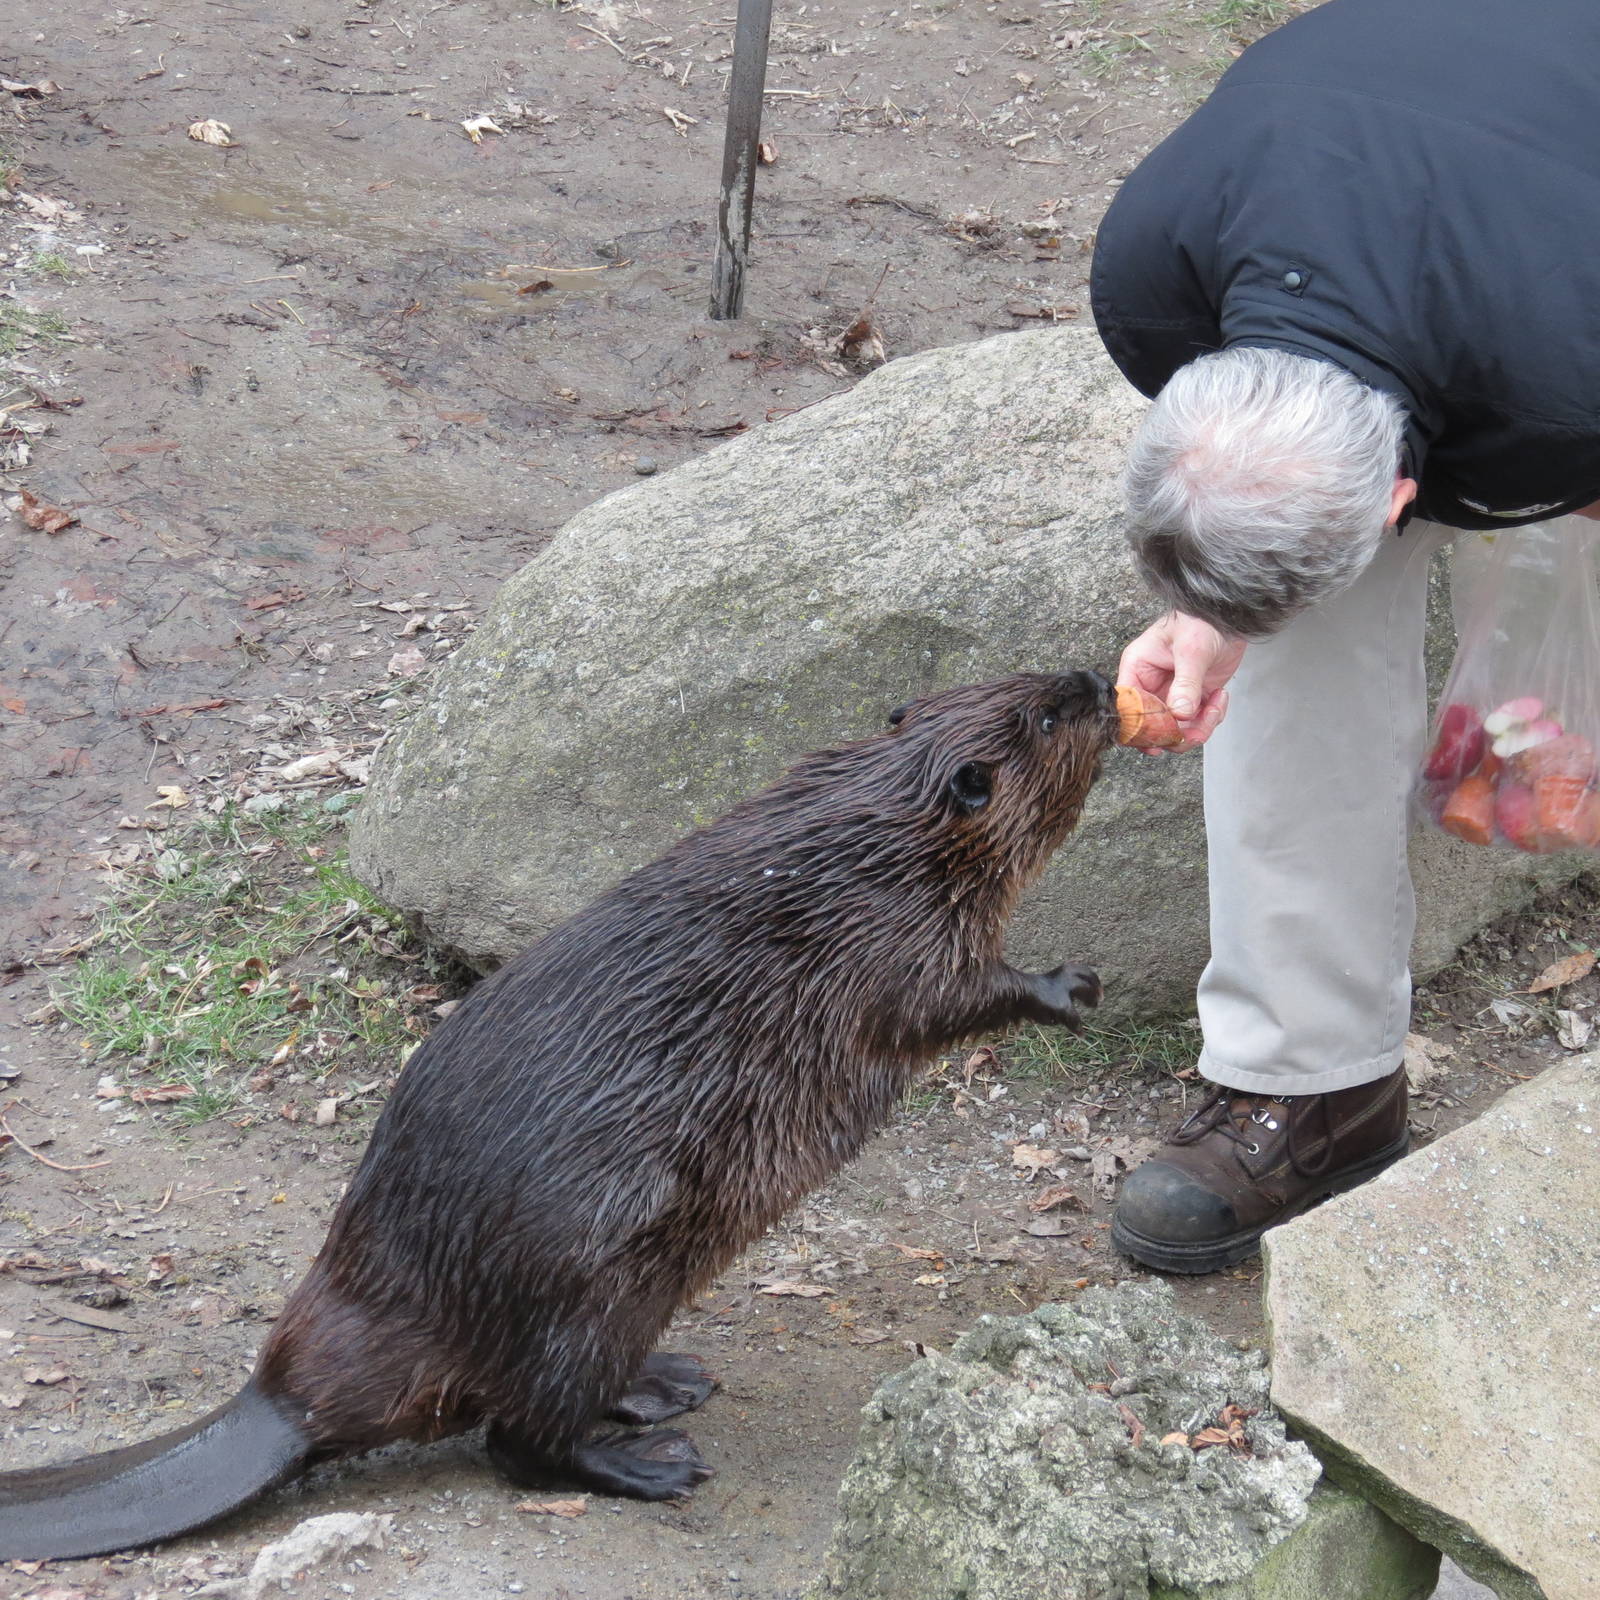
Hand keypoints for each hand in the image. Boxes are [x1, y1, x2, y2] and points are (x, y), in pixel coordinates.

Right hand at [1117, 612, 1246, 750]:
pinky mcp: (1192, 698)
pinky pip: (1196, 722)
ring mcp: (1172, 693)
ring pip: (1175, 729)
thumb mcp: (1192, 650)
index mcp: (1138, 668)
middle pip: (1150, 725)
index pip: (1128, 706)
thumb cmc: (1202, 620)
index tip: (1158, 740)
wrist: (1231, 617)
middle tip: (1196, 731)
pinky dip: (1211, 718)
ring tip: (1214, 708)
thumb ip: (1185, 684)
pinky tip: (1220, 697)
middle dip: (1175, 734)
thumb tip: (1179, 715)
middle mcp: (1151, 684)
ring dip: (1198, 728)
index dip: (1139, 727)